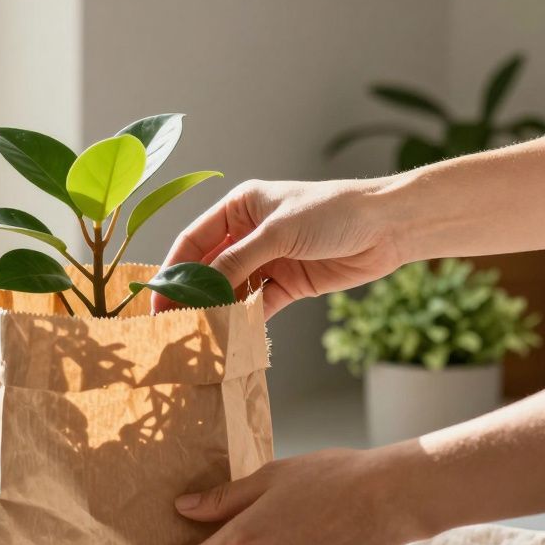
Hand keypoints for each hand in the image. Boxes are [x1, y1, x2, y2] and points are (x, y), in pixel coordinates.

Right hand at [155, 179, 405, 317]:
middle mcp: (249, 234)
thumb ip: (238, 260)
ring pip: (232, 290)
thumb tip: (203, 288)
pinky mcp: (288, 284)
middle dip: (192, 295)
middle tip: (172, 325)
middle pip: (209, 269)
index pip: (194, 240)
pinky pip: (257, 306)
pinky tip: (232, 336)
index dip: (173, 269)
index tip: (157, 299)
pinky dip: (245, 321)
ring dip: (218, 311)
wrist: (387, 227)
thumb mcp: (278, 232)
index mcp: (240, 208)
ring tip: (199, 336)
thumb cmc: (333, 212)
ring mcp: (268, 261)